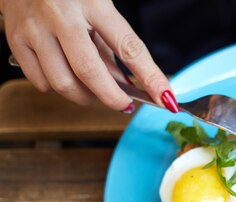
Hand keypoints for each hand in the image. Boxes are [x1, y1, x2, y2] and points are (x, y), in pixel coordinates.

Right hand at [0, 0, 177, 112]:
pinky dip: (57, 88)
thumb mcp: (99, 10)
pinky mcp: (15, 39)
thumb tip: (128, 86)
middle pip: (90, 72)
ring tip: (92, 89)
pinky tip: (64, 75)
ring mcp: (35, 28)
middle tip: (123, 104)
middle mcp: (62, 15)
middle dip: (112, 98)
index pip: (129, 47)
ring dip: (84, 97)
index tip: (166, 99)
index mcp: (93, 3)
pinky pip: (40, 82)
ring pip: (63, 83)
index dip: (151, 78)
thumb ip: (113, 47)